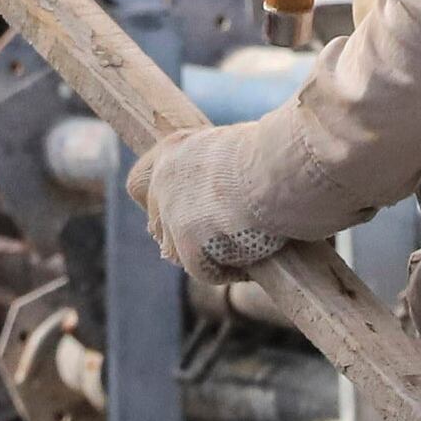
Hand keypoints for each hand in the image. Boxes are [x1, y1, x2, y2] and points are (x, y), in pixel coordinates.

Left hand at [125, 124, 287, 286]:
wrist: (280, 168)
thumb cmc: (276, 155)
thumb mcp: (235, 150)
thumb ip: (217, 171)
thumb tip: (225, 194)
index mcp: (173, 149)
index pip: (140, 183)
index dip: (158, 203)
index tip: (182, 214)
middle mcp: (163, 179)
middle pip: (157, 224)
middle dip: (183, 236)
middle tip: (219, 240)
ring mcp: (171, 212)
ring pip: (178, 252)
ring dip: (207, 255)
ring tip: (246, 245)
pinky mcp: (186, 244)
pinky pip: (205, 271)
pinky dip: (231, 270)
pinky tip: (256, 258)